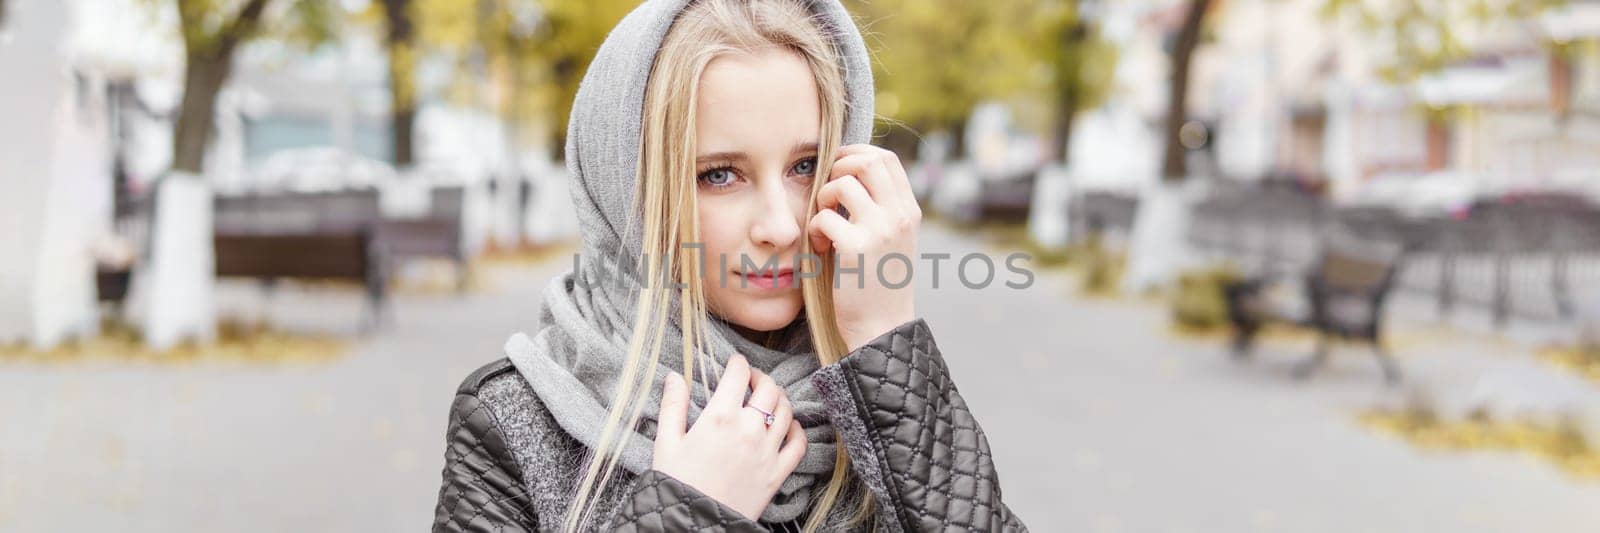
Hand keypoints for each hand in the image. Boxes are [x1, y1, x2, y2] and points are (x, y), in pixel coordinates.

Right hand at [651, 354, 806, 520]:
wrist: (694, 524)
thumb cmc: (676, 483)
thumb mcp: (666, 442)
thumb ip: (673, 405)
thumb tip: (675, 376)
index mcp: (720, 417)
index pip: (738, 375)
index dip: (738, 363)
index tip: (735, 363)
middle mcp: (749, 429)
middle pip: (768, 388)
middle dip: (760, 377)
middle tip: (751, 379)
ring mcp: (767, 451)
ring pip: (786, 410)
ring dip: (778, 399)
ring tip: (768, 399)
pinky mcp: (777, 472)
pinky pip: (799, 443)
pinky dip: (797, 429)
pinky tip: (787, 426)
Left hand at [807, 144, 920, 351]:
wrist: (881, 326)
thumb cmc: (878, 283)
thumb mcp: (891, 239)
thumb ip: (880, 207)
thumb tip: (850, 172)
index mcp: (909, 211)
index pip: (885, 158)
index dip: (856, 154)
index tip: (837, 169)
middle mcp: (900, 215)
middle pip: (867, 161)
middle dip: (838, 168)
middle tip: (827, 194)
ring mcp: (880, 230)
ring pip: (843, 183)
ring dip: (823, 198)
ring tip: (823, 223)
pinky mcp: (857, 248)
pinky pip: (824, 217)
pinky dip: (815, 229)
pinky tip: (820, 248)